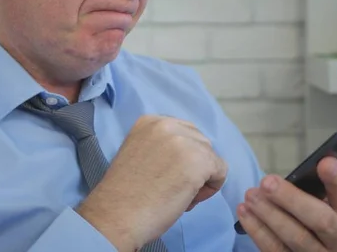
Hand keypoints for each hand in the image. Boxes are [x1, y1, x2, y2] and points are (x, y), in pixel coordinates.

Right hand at [76, 115, 227, 251]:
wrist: (116, 216)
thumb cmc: (125, 194)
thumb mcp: (140, 153)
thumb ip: (161, 146)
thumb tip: (189, 155)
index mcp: (149, 121)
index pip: (184, 133)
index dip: (181, 157)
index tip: (166, 175)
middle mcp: (167, 124)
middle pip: (200, 142)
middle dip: (193, 165)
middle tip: (173, 187)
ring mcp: (184, 141)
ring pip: (211, 156)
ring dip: (201, 177)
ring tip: (178, 194)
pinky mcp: (198, 161)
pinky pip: (221, 170)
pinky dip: (211, 187)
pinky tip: (188, 199)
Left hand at [237, 157, 336, 251]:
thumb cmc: (324, 220)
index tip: (324, 162)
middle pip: (321, 221)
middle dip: (292, 199)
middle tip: (268, 182)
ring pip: (296, 237)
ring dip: (269, 214)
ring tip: (251, 195)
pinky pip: (274, 250)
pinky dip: (257, 230)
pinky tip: (245, 212)